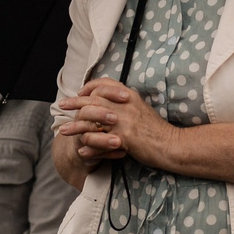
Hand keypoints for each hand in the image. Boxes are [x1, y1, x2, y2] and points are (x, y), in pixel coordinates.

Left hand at [55, 78, 171, 168]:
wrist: (171, 144)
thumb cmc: (156, 130)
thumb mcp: (142, 109)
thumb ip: (126, 104)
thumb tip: (111, 102)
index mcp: (129, 96)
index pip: (104, 84)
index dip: (89, 86)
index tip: (80, 92)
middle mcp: (125, 105)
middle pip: (93, 98)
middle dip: (74, 102)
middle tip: (62, 105)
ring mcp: (124, 121)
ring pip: (91, 119)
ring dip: (75, 125)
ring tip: (63, 130)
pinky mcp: (124, 137)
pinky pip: (99, 139)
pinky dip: (88, 145)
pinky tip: (81, 150)